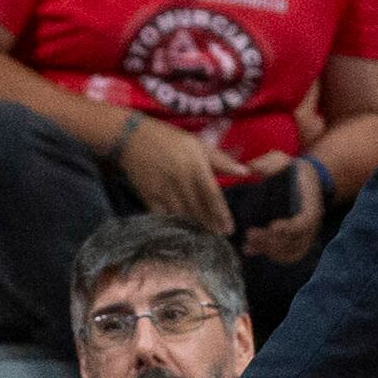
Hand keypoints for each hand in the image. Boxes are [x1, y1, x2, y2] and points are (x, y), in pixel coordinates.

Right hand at [116, 117, 245, 235]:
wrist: (131, 139)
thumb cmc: (170, 140)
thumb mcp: (198, 145)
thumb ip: (222, 160)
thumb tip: (245, 172)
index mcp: (196, 167)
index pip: (213, 196)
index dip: (221, 214)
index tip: (229, 229)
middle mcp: (181, 181)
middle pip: (199, 209)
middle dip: (210, 225)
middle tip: (220, 239)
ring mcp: (164, 191)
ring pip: (183, 215)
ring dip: (194, 228)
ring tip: (205, 239)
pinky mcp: (149, 197)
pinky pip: (163, 215)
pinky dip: (173, 225)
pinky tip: (181, 233)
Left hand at [239, 153, 323, 264]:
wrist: (307, 181)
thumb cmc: (293, 170)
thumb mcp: (281, 161)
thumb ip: (267, 164)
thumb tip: (250, 169)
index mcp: (311, 205)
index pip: (304, 222)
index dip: (289, 228)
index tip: (272, 226)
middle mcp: (312, 225)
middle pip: (295, 241)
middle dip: (271, 241)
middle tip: (249, 235)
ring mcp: (307, 236)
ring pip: (291, 252)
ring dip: (269, 251)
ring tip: (248, 245)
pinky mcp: (298, 242)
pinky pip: (288, 256)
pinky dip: (271, 256)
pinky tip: (253, 250)